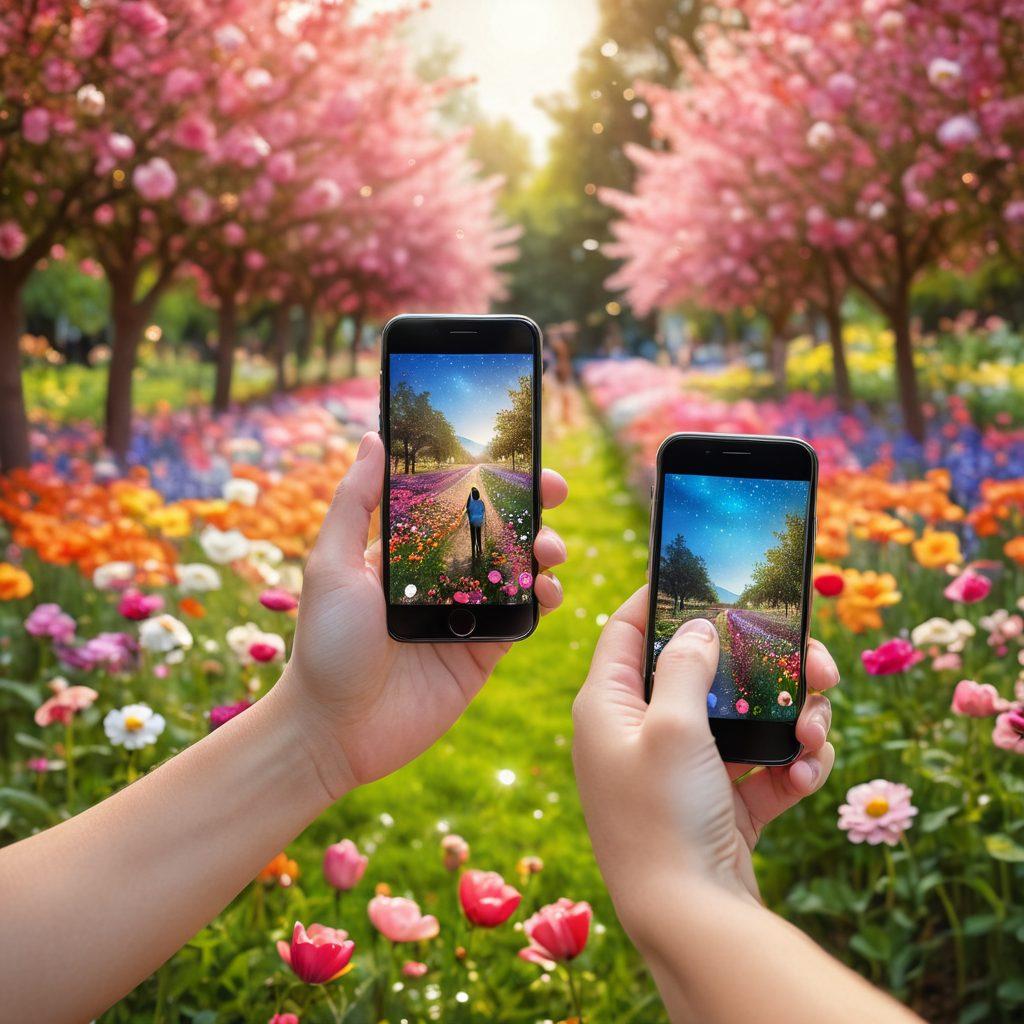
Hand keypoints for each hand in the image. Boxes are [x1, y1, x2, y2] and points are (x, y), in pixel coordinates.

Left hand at [280, 432, 567, 798]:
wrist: (334, 730)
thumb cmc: (324, 644)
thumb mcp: (331, 564)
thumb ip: (355, 502)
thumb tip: (371, 437)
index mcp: (408, 551)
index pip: (456, 502)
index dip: (489, 479)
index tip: (519, 456)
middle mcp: (442, 577)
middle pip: (498, 531)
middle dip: (532, 507)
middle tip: (554, 491)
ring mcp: (466, 614)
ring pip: (519, 571)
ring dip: (544, 551)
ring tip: (548, 550)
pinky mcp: (483, 652)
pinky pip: (524, 618)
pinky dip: (544, 598)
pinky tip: (547, 589)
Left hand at [572, 586, 837, 933]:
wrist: (690, 922)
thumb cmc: (664, 815)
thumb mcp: (671, 727)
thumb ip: (686, 667)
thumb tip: (696, 626)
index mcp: (608, 707)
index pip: (626, 631)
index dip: (659, 598)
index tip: (702, 576)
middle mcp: (641, 733)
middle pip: (703, 673)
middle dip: (760, 665)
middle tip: (813, 661)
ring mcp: (682, 771)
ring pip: (742, 719)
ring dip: (787, 717)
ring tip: (816, 729)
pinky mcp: (719, 803)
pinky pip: (760, 767)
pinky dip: (788, 766)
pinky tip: (804, 772)